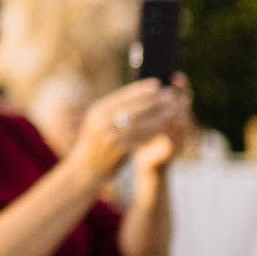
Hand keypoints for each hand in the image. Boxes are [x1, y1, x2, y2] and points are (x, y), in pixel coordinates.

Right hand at [70, 78, 186, 177]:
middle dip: (153, 100)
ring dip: (158, 116)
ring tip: (172, 110)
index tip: (157, 84)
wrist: (84, 171)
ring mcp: (108, 136)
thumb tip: (143, 96)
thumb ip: (115, 111)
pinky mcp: (117, 150)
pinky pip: (140, 138)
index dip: (140, 89)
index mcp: (97, 111)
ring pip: (139, 123)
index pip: (122, 96)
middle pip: (132, 107)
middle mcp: (101, 121)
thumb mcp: (99, 123)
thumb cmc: (97, 144)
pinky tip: (165, 128)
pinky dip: (154, 132)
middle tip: (170, 95)